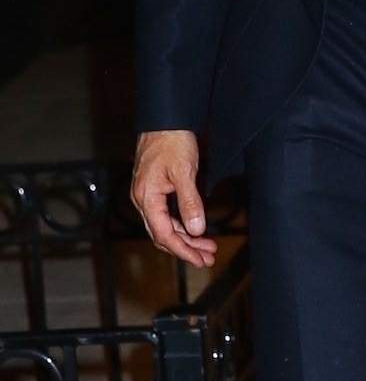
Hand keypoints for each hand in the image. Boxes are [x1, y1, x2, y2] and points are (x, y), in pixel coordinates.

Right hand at [131, 129, 217, 268]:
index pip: (164, 234)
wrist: (164, 120)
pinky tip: (196, 229)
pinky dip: (182, 225)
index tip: (200, 260)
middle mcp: (143, 200)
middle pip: (163, 234)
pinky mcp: (154, 190)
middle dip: (186, 248)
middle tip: (208, 257)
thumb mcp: (184, 173)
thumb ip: (190, 203)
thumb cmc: (172, 142)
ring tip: (207, 246)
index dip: (183, 250)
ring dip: (186, 238)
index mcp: (147, 198)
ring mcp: (147, 195)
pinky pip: (166, 215)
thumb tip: (197, 230)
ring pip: (165, 226)